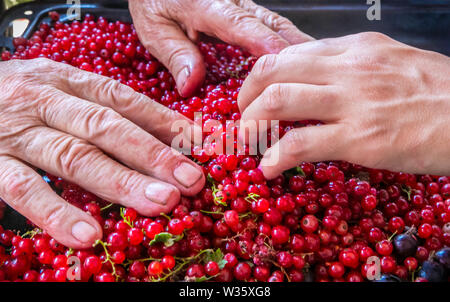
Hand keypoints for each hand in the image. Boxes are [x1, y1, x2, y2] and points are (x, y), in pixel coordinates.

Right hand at [0, 58, 204, 247]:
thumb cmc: (18, 101)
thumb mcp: (62, 94)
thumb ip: (104, 112)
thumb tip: (168, 137)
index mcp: (67, 81)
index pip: (123, 99)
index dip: (163, 122)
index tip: (199, 145)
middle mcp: (44, 101)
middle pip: (106, 127)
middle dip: (152, 155)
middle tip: (190, 181)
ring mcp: (16, 132)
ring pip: (73, 157)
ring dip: (120, 182)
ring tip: (160, 204)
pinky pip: (22, 188)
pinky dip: (56, 211)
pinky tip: (88, 234)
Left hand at [129, 0, 311, 96]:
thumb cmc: (155, 1)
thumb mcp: (154, 28)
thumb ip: (174, 53)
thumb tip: (190, 84)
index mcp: (207, 5)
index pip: (240, 25)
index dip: (263, 44)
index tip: (284, 61)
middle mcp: (232, 2)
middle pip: (270, 24)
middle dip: (293, 50)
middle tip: (317, 74)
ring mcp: (244, 3)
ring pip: (277, 24)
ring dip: (297, 47)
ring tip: (319, 69)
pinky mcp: (247, 8)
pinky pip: (273, 25)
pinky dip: (288, 43)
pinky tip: (302, 59)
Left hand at [238, 32, 449, 178]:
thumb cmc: (438, 93)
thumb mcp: (391, 63)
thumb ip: (352, 68)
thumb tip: (317, 80)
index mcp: (354, 48)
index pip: (288, 53)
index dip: (261, 77)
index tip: (256, 96)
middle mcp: (348, 67)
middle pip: (271, 70)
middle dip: (246, 96)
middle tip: (245, 118)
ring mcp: (352, 101)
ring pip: (278, 100)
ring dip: (253, 123)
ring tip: (251, 141)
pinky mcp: (360, 137)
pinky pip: (300, 143)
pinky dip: (275, 156)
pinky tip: (269, 167)